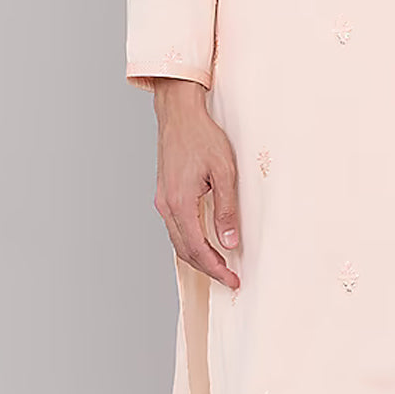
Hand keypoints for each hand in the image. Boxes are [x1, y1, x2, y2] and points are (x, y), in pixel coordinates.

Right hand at [152, 79, 241, 288]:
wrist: (179, 114)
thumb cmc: (202, 136)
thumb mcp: (224, 171)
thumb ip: (226, 209)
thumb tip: (230, 242)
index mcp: (180, 203)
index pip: (198, 248)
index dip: (216, 268)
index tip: (232, 279)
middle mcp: (166, 206)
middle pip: (185, 250)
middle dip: (208, 268)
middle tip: (229, 278)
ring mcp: (162, 200)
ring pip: (178, 241)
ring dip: (198, 256)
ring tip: (220, 264)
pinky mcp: (164, 194)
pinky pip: (175, 227)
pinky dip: (190, 241)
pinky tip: (204, 242)